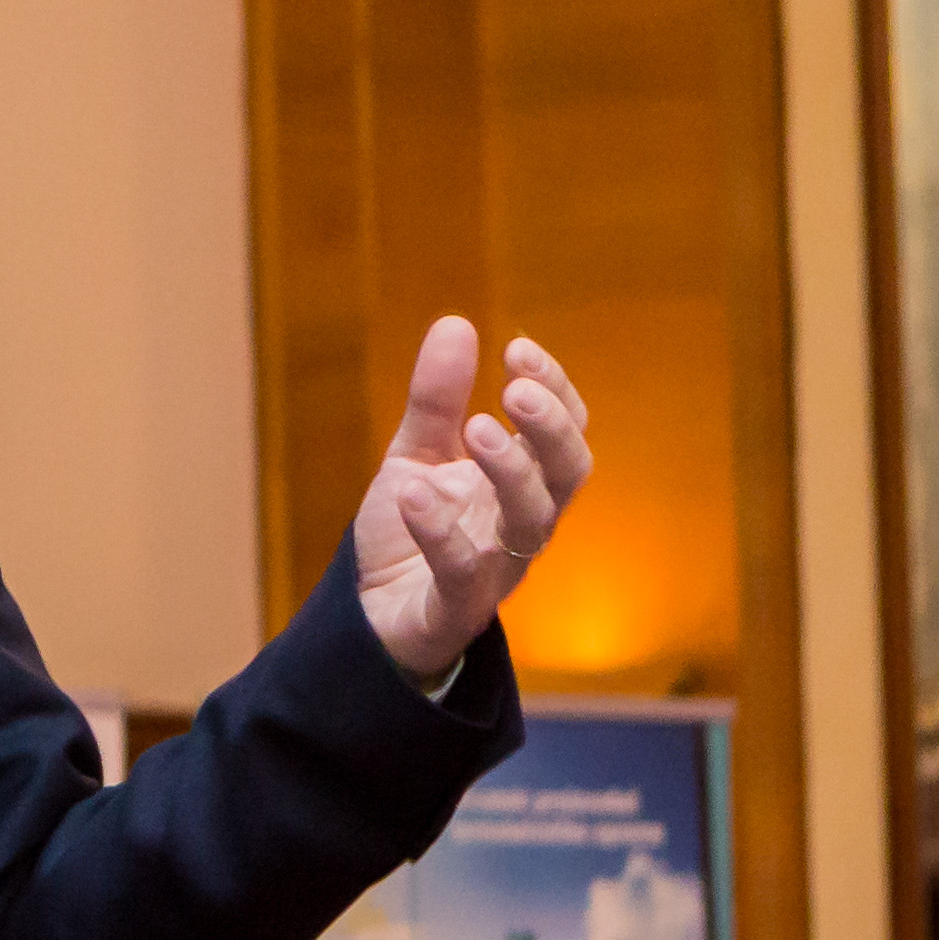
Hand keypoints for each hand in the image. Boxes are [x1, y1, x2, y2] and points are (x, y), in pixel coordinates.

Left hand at [353, 319, 591, 683]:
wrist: (369, 617)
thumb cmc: (409, 533)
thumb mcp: (417, 455)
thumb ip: (435, 399)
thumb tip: (455, 322)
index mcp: (522, 482)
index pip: (564, 431)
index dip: (554, 389)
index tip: (518, 348)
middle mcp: (522, 524)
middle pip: (569, 474)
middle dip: (551, 428)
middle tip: (516, 390)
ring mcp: (496, 569)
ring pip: (532, 522)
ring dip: (511, 470)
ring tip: (477, 427)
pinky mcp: (456, 607)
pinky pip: (462, 572)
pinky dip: (439, 531)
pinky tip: (413, 493)